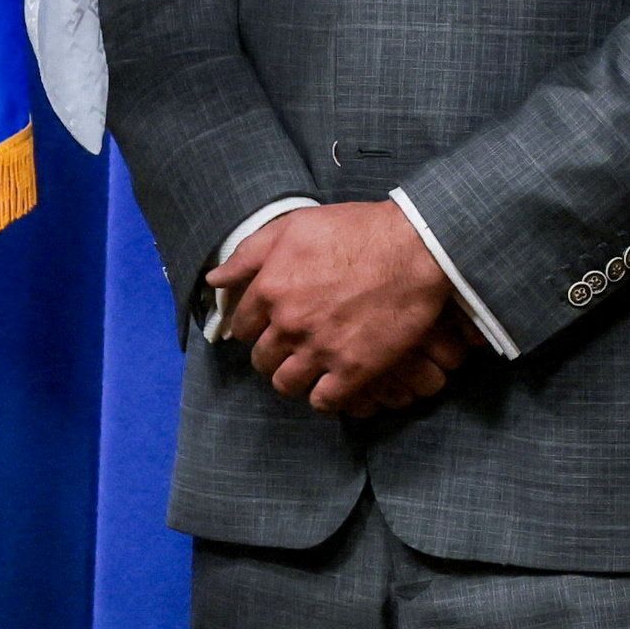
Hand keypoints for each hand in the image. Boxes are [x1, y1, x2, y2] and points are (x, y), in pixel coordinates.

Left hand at [209, 203, 468, 415]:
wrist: (415, 247)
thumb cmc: (357, 229)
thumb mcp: (295, 226)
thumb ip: (250, 254)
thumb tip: (214, 278)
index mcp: (271, 288)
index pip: (243, 326)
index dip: (255, 327)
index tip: (269, 326)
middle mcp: (290, 323)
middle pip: (262, 359)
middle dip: (272, 355)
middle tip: (290, 348)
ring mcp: (321, 350)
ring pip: (286, 384)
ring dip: (293, 378)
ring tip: (307, 369)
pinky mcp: (354, 370)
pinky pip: (323, 402)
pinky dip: (323, 398)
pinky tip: (332, 385)